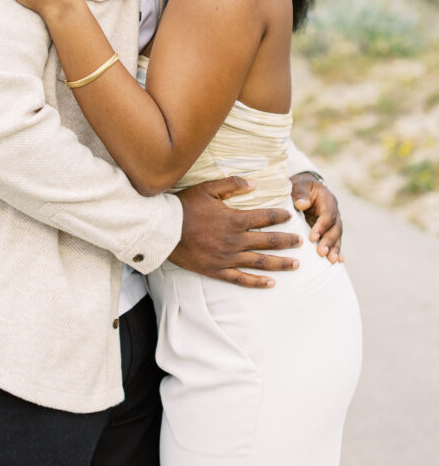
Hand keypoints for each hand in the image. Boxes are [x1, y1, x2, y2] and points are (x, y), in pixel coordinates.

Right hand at [172, 177, 302, 287]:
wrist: (164, 230)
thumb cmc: (185, 207)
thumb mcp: (208, 189)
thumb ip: (232, 184)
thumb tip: (255, 183)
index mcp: (235, 219)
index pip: (265, 217)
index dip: (280, 216)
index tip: (289, 216)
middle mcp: (235, 240)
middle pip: (269, 241)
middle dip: (288, 241)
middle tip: (301, 242)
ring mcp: (227, 257)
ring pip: (260, 261)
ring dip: (281, 263)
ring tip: (296, 264)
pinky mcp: (217, 270)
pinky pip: (241, 278)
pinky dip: (257, 282)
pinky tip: (271, 283)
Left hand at [291, 173, 343, 263]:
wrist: (304, 188)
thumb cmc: (300, 186)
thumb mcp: (299, 184)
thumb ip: (300, 193)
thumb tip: (302, 204)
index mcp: (327, 200)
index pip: (328, 215)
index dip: (322, 227)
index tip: (312, 238)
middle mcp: (333, 211)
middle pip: (335, 228)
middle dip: (329, 241)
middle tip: (322, 253)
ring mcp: (332, 222)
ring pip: (336, 236)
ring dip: (334, 249)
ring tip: (332, 261)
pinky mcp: (328, 230)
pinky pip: (334, 240)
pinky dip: (337, 250)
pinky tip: (339, 261)